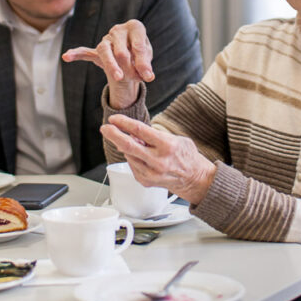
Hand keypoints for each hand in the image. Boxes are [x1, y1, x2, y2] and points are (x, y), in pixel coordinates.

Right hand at [63, 20, 154, 107]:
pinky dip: (76, 54)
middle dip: (129, 68)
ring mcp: (106, 39)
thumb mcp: (147, 58)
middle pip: (121, 51)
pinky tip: (67, 56)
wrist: (130, 55)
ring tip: (119, 77)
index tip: (149, 77)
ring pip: (104, 51)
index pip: (138, 44)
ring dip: (112, 66)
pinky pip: (85, 52)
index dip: (143, 62)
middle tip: (136, 79)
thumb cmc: (140, 55)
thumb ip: (146, 65)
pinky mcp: (97, 51)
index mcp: (135, 27)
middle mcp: (118, 30)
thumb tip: (148, 76)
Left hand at [101, 114, 216, 204]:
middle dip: (113, 135)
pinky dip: (131, 156)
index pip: (139, 130)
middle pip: (128, 145)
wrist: (194, 179)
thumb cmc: (186, 156)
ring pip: (128, 155)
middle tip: (105, 128)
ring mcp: (150, 173)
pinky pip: (132, 164)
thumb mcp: (175, 139)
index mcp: (166, 146)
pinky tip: (138, 153)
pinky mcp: (145, 181)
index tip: (114, 119)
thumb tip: (133, 133)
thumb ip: (154, 135)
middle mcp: (157, 160)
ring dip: (123, 145)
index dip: (123, 123)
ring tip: (128, 140)